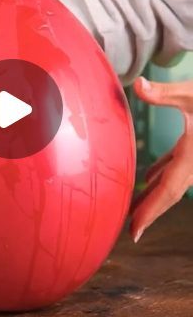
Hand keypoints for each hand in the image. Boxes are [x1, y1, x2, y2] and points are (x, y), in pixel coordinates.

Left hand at [130, 77, 192, 241]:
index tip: (136, 231)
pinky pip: (179, 167)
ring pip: (173, 181)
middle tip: (131, 229)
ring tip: (134, 205)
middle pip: (169, 193)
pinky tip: (149, 176)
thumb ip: (163, 93)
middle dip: (150, 210)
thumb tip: (138, 84)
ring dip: (154, 193)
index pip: (168, 190)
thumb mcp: (191, 93)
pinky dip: (163, 173)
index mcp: (192, 156)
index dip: (151, 211)